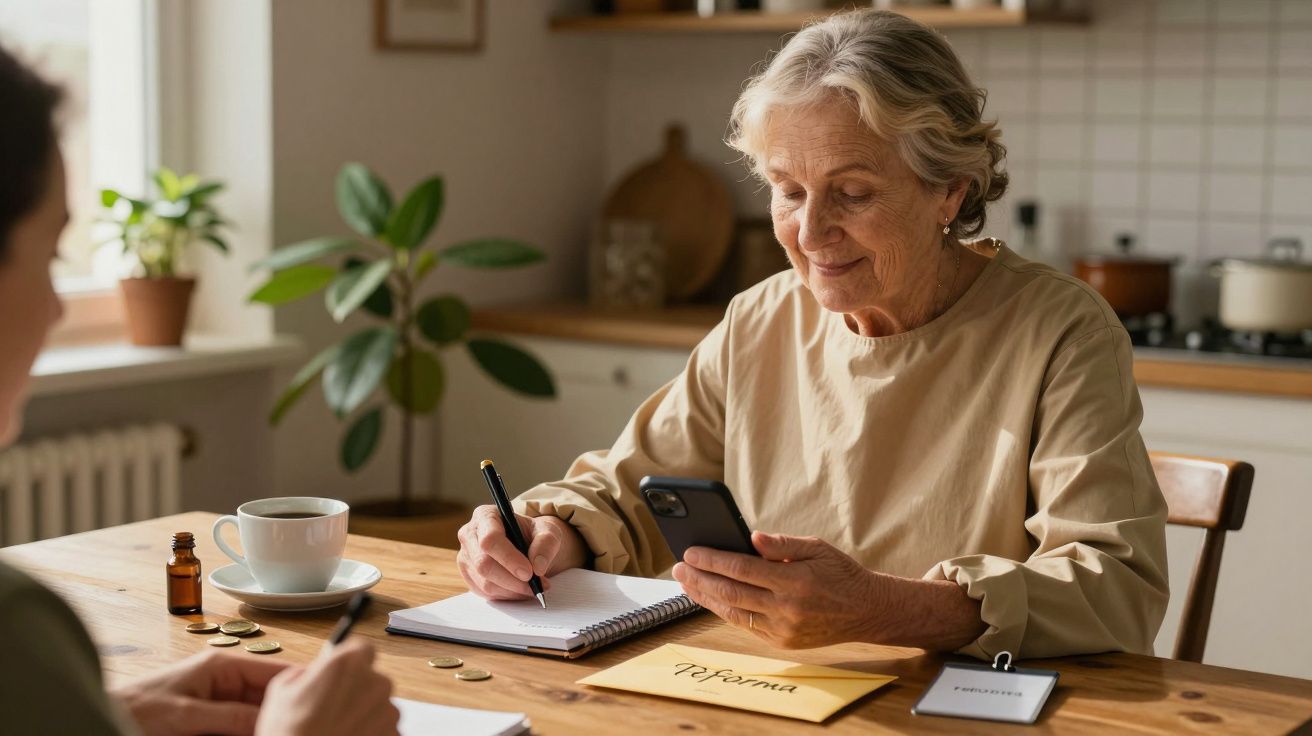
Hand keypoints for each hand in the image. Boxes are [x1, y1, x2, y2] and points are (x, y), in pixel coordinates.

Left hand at [112, 649, 290, 735]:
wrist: (102, 719)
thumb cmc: (135, 709)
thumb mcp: (186, 714)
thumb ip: (229, 716)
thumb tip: (269, 721)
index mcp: (222, 666)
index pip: (274, 671)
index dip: (299, 684)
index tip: (318, 700)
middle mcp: (224, 681)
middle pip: (269, 696)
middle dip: (284, 711)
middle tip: (301, 726)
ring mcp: (217, 701)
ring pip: (256, 714)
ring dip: (267, 724)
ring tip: (284, 730)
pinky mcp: (209, 720)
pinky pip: (240, 725)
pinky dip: (251, 731)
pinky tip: (262, 734)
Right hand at [254, 639, 398, 735]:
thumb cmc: (290, 733)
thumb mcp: (281, 691)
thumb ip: (305, 673)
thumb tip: (314, 674)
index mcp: (348, 664)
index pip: (362, 647)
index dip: (350, 659)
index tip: (341, 670)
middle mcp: (375, 682)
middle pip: (372, 678)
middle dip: (355, 690)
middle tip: (331, 708)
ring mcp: (388, 711)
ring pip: (378, 705)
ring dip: (363, 713)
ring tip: (337, 729)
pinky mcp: (394, 734)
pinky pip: (383, 728)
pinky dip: (370, 733)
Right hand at [457, 505, 587, 599]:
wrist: (527, 544)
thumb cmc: (534, 534)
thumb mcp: (548, 531)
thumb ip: (546, 543)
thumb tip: (537, 566)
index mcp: (485, 516)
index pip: (490, 539)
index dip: (508, 558)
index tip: (529, 572)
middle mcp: (469, 535)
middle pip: (483, 564)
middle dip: (512, 580)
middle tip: (536, 586)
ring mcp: (466, 557)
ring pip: (485, 582)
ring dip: (513, 590)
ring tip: (534, 587)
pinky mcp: (469, 576)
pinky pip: (485, 593)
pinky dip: (507, 595)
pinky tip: (521, 589)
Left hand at [672, 531, 886, 648]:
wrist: (866, 611)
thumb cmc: (840, 573)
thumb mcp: (817, 548)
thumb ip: (783, 544)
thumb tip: (752, 537)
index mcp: (794, 580)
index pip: (741, 568)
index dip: (711, 560)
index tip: (690, 551)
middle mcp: (786, 608)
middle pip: (730, 592)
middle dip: (699, 578)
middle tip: (677, 567)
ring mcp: (782, 629)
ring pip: (733, 613)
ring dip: (705, 597)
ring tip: (686, 582)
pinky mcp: (781, 642)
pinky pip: (745, 625)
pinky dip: (724, 611)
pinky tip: (710, 598)